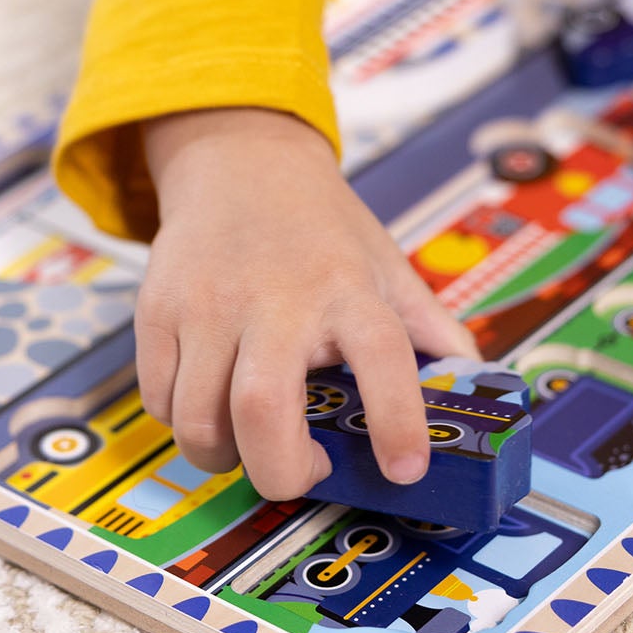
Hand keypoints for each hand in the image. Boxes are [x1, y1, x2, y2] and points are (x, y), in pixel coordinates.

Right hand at [137, 108, 477, 501]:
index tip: (406, 469)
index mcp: (348, 289)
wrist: (239, 162)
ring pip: (198, 419)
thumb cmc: (320, 227)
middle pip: (262, 409)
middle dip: (279, 470)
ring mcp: (209, 304)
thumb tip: (473, 383)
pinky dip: (182, 424)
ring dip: (224, 456)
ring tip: (250, 442)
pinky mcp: (158, 310)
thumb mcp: (386, 265)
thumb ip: (430, 327)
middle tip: (302, 471)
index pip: (382, 356)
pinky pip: (158, 401)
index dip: (398, 420)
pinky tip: (210, 406)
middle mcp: (275, 298)